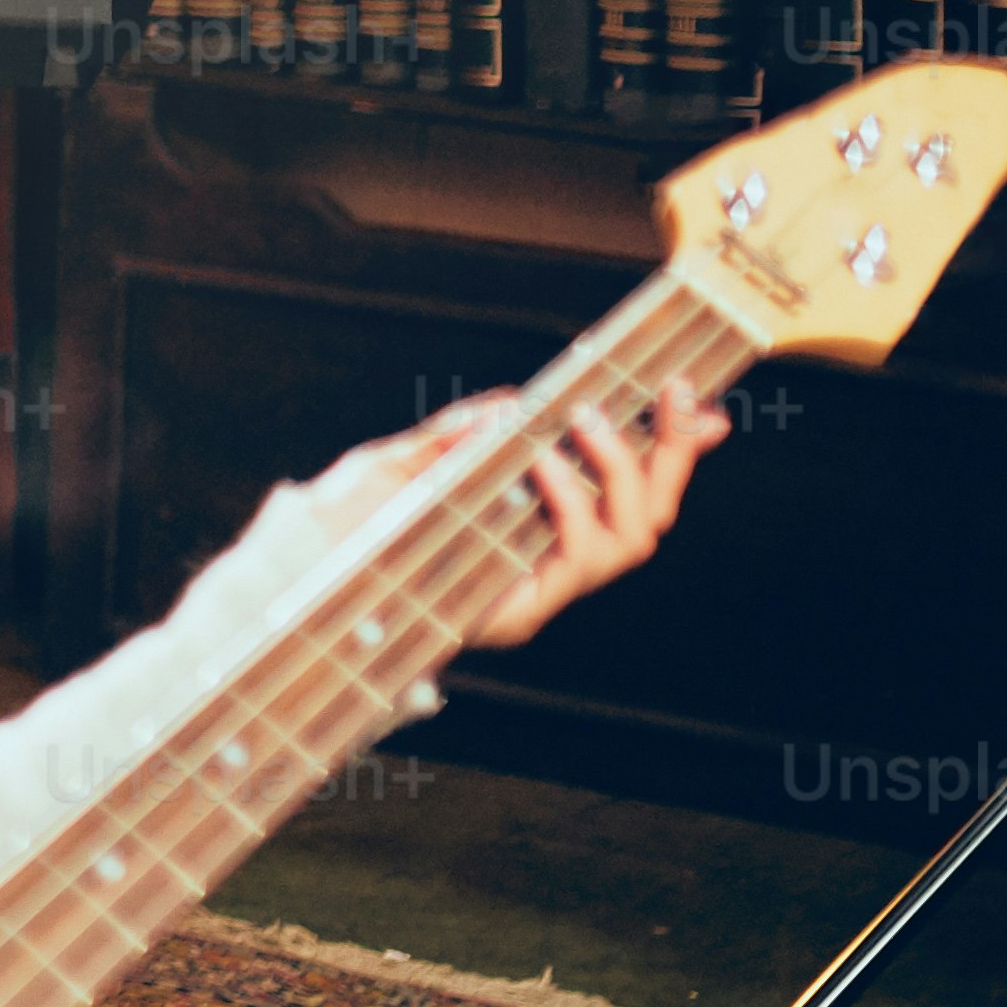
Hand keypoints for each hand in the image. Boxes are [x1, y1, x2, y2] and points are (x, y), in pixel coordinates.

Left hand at [347, 384, 725, 650]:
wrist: (299, 583)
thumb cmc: (351, 523)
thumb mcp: (409, 460)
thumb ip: (466, 432)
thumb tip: (517, 403)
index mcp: (538, 530)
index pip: (630, 494)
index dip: (673, 453)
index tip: (707, 406)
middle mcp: (552, 565)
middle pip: (650, 518)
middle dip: (669, 454)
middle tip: (665, 394)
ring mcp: (542, 590)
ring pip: (630, 539)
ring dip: (618, 468)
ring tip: (584, 421)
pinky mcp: (521, 612)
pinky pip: (577, 557)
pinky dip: (570, 499)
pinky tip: (544, 461)